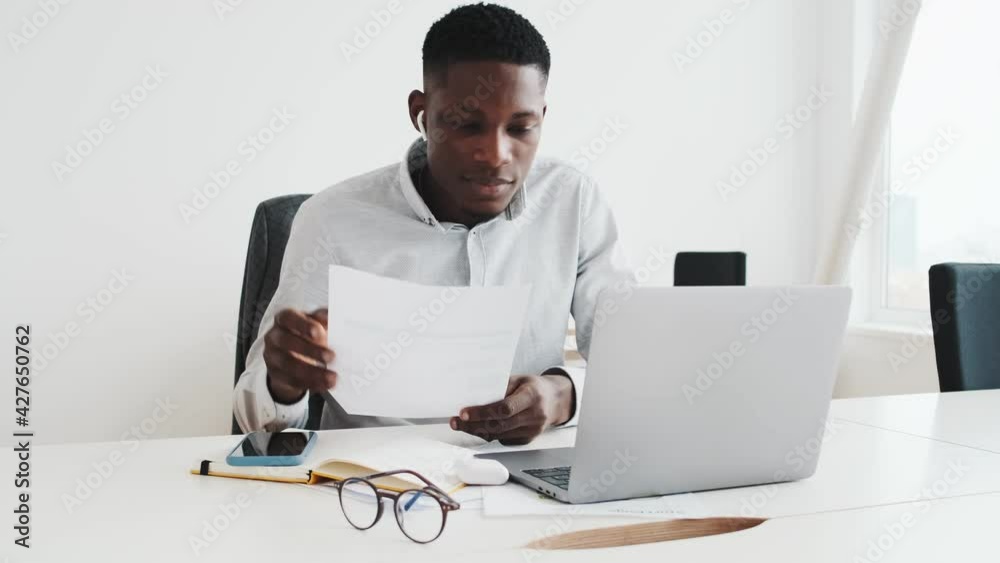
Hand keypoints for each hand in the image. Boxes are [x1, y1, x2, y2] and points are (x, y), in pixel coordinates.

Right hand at [263, 308, 336, 403]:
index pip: (288, 317)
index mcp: (284, 319)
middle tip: (332, 356)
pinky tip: (325, 384)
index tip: (319, 332)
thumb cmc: (307, 334)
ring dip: (312, 372)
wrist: (294, 354)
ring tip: (332, 377)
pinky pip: (292, 381)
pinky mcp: (276, 374)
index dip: (302, 324)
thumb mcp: (315, 322)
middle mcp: (274, 336)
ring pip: (288, 365)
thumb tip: (333, 318)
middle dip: (310, 350)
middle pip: (286, 341)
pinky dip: (311, 383)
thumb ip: (323, 319)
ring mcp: (272, 356)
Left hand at [451, 374, 574, 445]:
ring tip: (461, 425)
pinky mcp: (528, 440)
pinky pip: (503, 439)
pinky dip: (489, 434)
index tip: (464, 412)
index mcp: (532, 396)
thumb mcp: (519, 379)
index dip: (483, 412)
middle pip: (499, 425)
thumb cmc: (534, 387)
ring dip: (477, 431)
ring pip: (499, 435)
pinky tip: (477, 428)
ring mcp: (532, 430)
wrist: (556, 401)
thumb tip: (476, 394)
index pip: (505, 408)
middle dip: (473, 425)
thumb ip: (500, 386)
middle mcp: (534, 416)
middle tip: (456, 422)